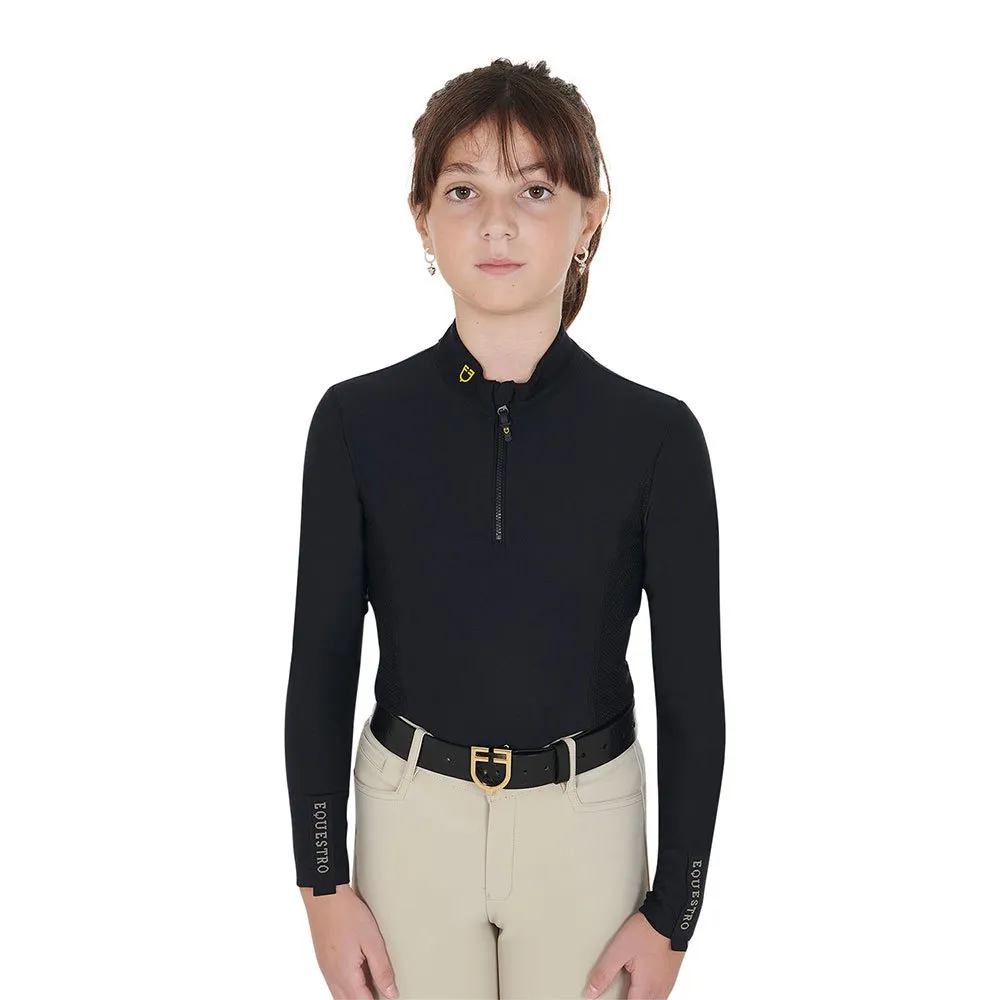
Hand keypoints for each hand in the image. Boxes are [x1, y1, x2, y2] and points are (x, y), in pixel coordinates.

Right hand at [300, 884, 398, 998]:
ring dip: (356, 995)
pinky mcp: (324, 961)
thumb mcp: (372, 941)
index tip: (390, 996)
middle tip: (381, 992)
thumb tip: (391, 993)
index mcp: (345, 975)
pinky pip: (335, 984)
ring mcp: (326, 970)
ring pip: (340, 996)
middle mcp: (332, 977)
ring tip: (373, 984)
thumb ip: (382, 970)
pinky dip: (348, 986)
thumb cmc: (347, 914)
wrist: (324, 896)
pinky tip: (359, 974)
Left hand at [585, 912, 684, 999]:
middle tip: (619, 991)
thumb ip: (604, 973)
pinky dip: (648, 994)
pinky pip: (659, 995)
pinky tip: (641, 984)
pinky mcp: (670, 976)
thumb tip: (591, 992)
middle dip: (629, 999)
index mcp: (645, 989)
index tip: (609, 998)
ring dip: (638, 997)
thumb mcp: (618, 950)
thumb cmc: (646, 931)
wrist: (669, 917)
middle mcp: (659, 991)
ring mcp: (666, 984)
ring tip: (628, 989)